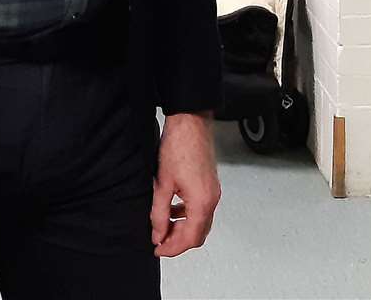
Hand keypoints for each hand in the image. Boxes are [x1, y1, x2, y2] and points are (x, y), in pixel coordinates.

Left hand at [151, 111, 219, 256]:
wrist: (191, 122)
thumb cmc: (178, 146)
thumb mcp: (162, 184)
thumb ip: (160, 213)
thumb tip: (158, 234)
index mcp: (202, 203)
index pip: (189, 239)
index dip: (172, 248)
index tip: (157, 249)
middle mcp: (212, 200)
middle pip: (198, 234)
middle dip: (178, 241)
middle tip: (159, 240)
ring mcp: (213, 192)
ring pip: (200, 222)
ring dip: (183, 228)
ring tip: (163, 226)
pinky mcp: (210, 184)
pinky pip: (201, 208)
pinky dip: (188, 215)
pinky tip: (172, 209)